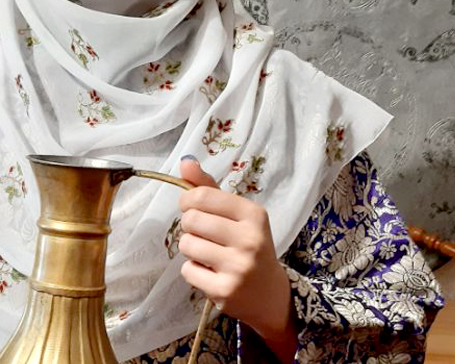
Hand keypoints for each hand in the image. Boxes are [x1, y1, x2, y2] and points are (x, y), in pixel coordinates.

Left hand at [178, 156, 297, 361]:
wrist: (269, 293)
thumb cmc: (249, 245)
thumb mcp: (237, 214)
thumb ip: (209, 188)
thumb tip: (185, 161)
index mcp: (254, 214)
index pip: (203, 196)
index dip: (188, 200)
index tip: (192, 207)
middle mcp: (249, 239)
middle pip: (191, 220)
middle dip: (189, 226)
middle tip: (203, 234)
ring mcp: (238, 267)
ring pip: (187, 245)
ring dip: (190, 248)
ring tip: (207, 253)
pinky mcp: (225, 290)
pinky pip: (188, 271)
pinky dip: (193, 270)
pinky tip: (209, 272)